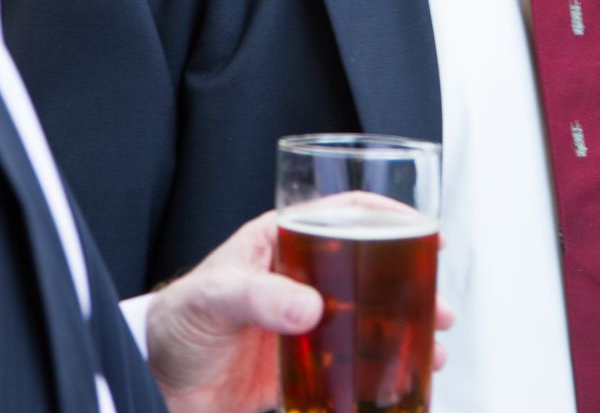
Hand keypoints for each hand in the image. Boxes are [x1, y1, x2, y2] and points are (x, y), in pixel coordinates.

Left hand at [143, 210, 454, 412]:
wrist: (159, 385)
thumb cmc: (176, 325)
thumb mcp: (213, 298)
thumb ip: (258, 297)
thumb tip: (311, 307)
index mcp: (278, 242)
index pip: (340, 213)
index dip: (384, 215)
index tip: (424, 230)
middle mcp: (298, 277)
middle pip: (368, 267)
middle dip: (412, 283)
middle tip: (441, 305)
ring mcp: (304, 321)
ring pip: (368, 317)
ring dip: (406, 330)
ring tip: (435, 348)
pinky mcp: (304, 364)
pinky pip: (352, 364)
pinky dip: (382, 371)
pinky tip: (402, 381)